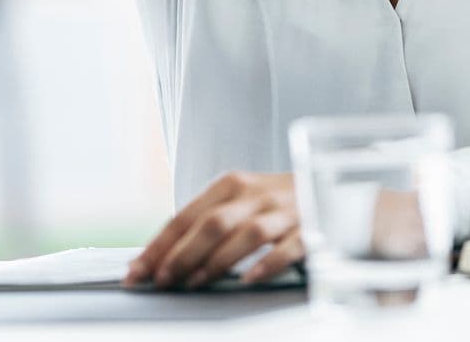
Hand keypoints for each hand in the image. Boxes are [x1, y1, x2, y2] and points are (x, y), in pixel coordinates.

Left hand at [122, 172, 303, 289]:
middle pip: (213, 223)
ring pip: (247, 234)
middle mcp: (255, 194)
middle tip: (162, 280)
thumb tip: (164, 257)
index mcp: (231, 185)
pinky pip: (289, 247)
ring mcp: (284, 210)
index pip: (186, 216)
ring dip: (218, 261)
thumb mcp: (240, 202)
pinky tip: (251, 279)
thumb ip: (207, 223)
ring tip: (197, 283)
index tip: (137, 270)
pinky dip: (268, 263)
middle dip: (182, 254)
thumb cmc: (276, 202)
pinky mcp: (311, 227)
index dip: (159, 245)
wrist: (332, 189)